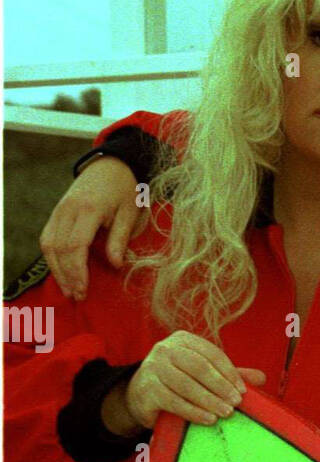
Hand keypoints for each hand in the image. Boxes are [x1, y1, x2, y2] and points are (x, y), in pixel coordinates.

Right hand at [40, 156, 143, 299]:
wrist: (111, 164)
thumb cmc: (125, 189)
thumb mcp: (130, 212)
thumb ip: (120, 238)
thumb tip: (116, 265)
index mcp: (88, 209)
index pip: (75, 246)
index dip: (77, 271)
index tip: (84, 289)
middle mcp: (68, 210)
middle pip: (58, 248)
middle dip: (66, 275)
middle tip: (77, 296)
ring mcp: (59, 210)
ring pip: (48, 244)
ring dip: (57, 270)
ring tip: (69, 290)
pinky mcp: (56, 212)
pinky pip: (47, 238)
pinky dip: (52, 257)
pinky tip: (62, 272)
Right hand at [101, 332, 265, 433]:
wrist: (141, 395)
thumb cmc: (178, 381)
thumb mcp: (203, 374)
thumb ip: (229, 374)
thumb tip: (261, 378)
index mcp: (183, 340)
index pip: (211, 354)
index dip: (229, 372)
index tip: (243, 391)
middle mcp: (166, 349)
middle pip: (199, 367)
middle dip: (220, 386)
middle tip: (236, 403)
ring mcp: (153, 367)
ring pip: (186, 384)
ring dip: (209, 401)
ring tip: (225, 413)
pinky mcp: (147, 388)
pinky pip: (173, 401)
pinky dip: (193, 411)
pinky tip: (208, 419)